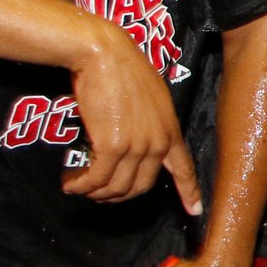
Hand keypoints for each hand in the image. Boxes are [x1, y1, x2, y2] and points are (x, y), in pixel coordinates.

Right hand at [64, 21, 200, 213]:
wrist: (105, 54)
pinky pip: (96, 179)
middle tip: (97, 193)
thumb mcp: (151, 99)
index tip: (195, 211)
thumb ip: (150, 124)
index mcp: (171, 131)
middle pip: (141, 187)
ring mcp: (137, 146)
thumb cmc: (123, 70)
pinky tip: (70, 183)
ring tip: (77, 186)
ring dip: (94, 192)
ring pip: (116, 187)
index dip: (190, 192)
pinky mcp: (112, 146)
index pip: (185, 168)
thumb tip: (137, 144)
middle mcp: (158, 142)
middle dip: (117, 196)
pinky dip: (81, 185)